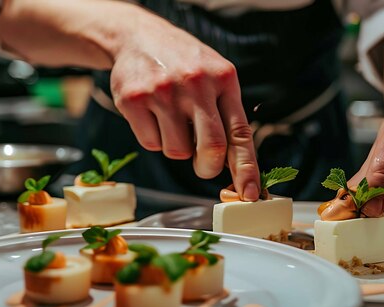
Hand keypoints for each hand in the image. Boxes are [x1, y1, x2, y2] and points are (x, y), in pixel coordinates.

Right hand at [110, 10, 259, 200]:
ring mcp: (163, 91)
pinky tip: (153, 114)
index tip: (249, 194)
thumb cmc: (183, 63)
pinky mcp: (134, 100)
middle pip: (211, 148)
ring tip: (172, 120)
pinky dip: (154, 138)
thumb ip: (226, 113)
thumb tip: (236, 165)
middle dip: (208, 167)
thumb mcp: (214, 75)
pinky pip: (151, 144)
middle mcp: (196, 83)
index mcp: (223, 79)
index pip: (241, 133)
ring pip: (178, 151)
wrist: (138, 36)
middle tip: (204, 166)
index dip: (246, 168)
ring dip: (177, 146)